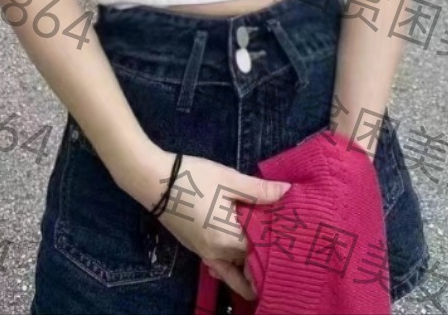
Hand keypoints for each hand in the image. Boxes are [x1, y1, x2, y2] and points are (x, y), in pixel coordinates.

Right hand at [154, 153, 290, 301]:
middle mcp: (217, 253)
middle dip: (265, 260)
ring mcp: (203, 253)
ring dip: (248, 267)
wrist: (153, 181)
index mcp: (229, 239)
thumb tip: (288, 191)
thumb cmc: (193, 178)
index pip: (261, 252)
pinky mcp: (195, 248)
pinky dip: (231, 267)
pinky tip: (238, 256)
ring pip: (233, 270)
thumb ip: (258, 190)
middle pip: (248, 264)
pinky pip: (219, 265)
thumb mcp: (229, 179)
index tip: (294, 236)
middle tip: (284, 248)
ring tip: (266, 258)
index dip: (278, 245)